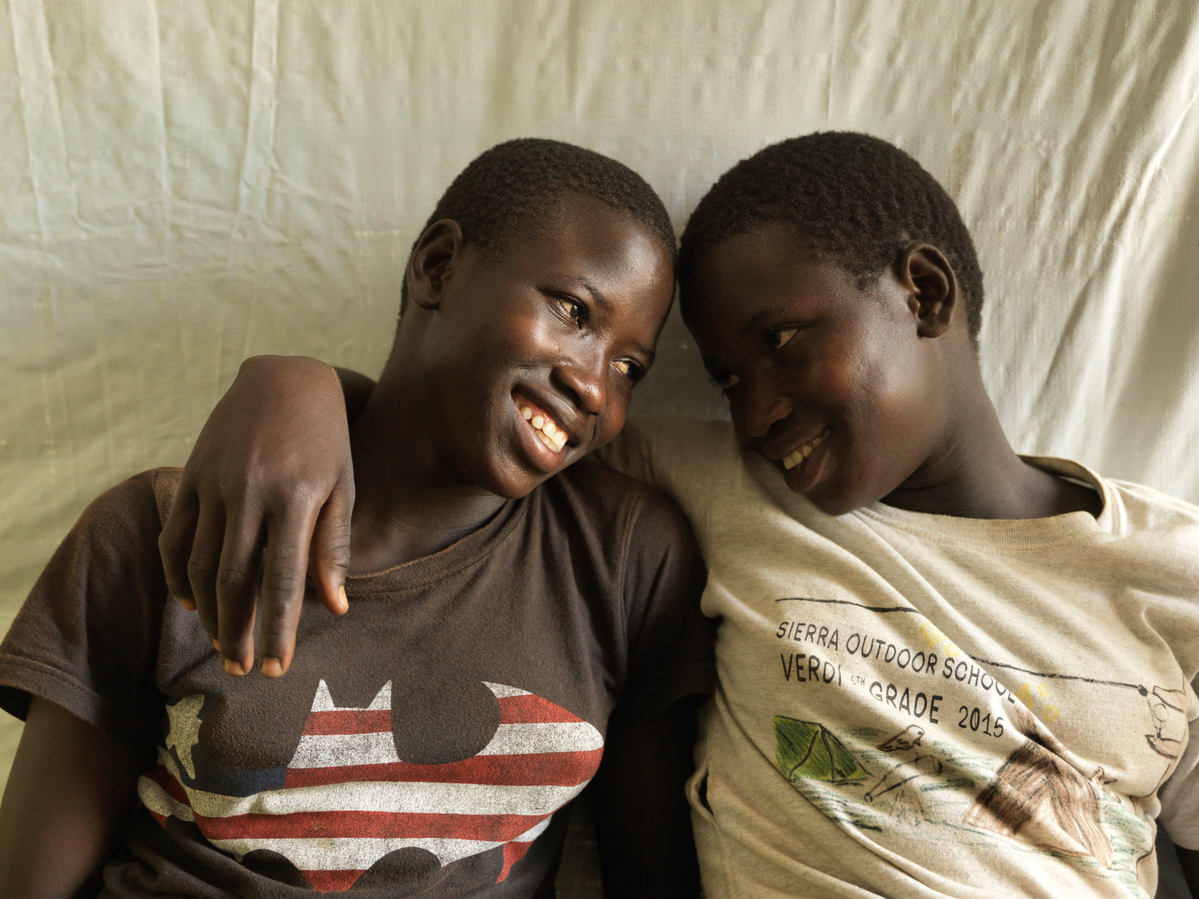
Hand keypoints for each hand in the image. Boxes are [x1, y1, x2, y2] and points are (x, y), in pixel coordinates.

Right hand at [158, 355, 355, 676]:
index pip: (283, 579)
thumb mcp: (343, 487)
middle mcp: (249, 492)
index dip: (277, 629)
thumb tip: (336, 608)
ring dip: (208, 612)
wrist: (285, 379)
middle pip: (235, 580)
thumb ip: (334, 548)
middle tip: (241, 670)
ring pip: (200, 564)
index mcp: (295, 497)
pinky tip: (191, 603)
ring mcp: (214, 482)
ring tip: (221, 644)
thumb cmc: (326, 441)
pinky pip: (174, 536)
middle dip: (237, 631)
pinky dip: (176, 575)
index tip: (274, 669)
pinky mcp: (190, 474)